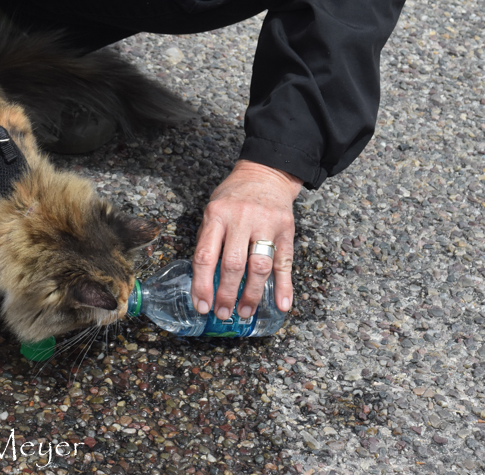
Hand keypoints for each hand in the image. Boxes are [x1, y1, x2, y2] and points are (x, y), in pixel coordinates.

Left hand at [191, 159, 302, 319]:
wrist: (265, 173)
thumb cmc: (234, 197)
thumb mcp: (213, 209)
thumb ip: (209, 240)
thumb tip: (203, 281)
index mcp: (216, 214)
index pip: (205, 255)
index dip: (201, 285)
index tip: (201, 305)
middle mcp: (240, 218)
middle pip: (233, 264)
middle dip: (227, 294)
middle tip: (223, 313)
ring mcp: (265, 223)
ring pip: (259, 266)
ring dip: (251, 294)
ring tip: (245, 312)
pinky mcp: (286, 228)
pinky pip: (284, 262)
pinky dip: (284, 286)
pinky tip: (282, 305)